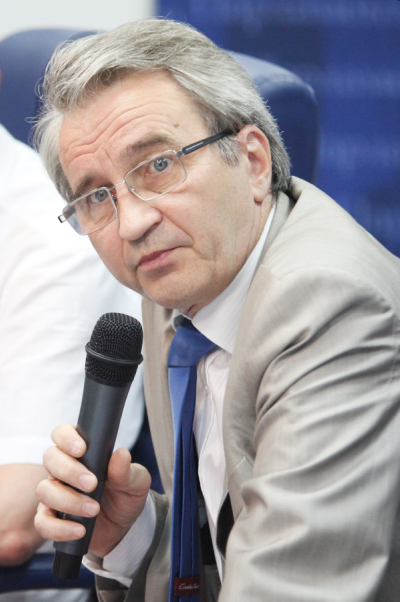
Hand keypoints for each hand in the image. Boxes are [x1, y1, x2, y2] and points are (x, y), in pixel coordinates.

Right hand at [35, 423, 150, 557]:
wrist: (124, 527)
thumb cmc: (126, 495)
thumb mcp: (135, 482)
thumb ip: (127, 470)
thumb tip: (121, 454)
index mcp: (81, 451)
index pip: (62, 433)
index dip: (67, 438)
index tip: (82, 449)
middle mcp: (63, 469)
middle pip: (50, 458)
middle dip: (70, 471)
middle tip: (92, 484)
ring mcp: (54, 493)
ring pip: (44, 490)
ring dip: (68, 501)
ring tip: (93, 510)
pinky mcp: (51, 519)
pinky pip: (42, 522)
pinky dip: (60, 528)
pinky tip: (79, 530)